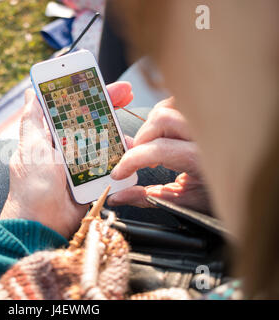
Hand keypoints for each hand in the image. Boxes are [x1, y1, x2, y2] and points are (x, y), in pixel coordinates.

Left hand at [0, 82, 133, 238]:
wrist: (42, 225)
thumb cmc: (31, 186)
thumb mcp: (31, 148)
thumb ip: (32, 120)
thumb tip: (31, 92)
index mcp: (50, 137)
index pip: (71, 108)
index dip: (88, 93)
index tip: (103, 82)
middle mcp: (67, 147)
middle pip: (92, 120)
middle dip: (109, 106)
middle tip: (127, 93)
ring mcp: (82, 163)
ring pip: (105, 141)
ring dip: (119, 134)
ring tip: (129, 131)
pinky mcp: (93, 179)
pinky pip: (110, 163)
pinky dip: (122, 157)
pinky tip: (131, 151)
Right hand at [108, 97, 210, 212]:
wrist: (245, 185)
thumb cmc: (218, 195)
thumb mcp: (183, 202)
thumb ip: (149, 197)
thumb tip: (118, 196)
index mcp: (202, 159)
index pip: (157, 150)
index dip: (130, 161)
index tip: (119, 173)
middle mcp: (208, 134)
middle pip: (160, 119)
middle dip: (141, 139)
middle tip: (138, 159)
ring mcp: (210, 119)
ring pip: (168, 105)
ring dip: (152, 124)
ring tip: (153, 144)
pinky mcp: (210, 112)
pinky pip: (178, 101)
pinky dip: (165, 113)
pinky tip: (166, 132)